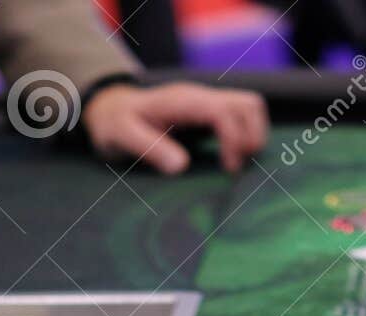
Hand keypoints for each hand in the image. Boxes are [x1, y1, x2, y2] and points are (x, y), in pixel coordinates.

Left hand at [82, 82, 267, 174]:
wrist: (111, 109)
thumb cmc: (114, 124)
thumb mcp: (121, 136)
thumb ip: (149, 148)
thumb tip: (182, 167)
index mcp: (182, 101)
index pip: (225, 112)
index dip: (234, 140)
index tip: (228, 169)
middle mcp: (200, 96)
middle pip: (249, 103)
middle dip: (252, 137)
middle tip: (235, 168)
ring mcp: (207, 102)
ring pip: (251, 107)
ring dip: (254, 136)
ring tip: (235, 164)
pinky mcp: (210, 112)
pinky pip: (242, 116)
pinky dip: (247, 136)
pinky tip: (231, 158)